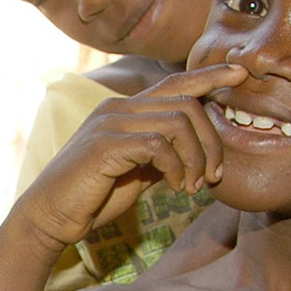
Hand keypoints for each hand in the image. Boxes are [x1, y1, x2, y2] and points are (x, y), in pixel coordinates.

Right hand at [12, 63, 245, 254]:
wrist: (49, 217)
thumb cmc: (91, 197)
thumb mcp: (135, 172)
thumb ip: (161, 156)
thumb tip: (193, 155)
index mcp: (125, 110)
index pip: (175, 82)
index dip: (209, 76)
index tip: (240, 74)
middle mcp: (118, 108)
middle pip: (186, 103)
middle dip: (212, 140)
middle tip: (214, 175)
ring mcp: (110, 123)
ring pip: (178, 122)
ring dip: (197, 157)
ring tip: (194, 186)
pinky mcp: (105, 145)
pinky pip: (158, 145)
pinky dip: (176, 167)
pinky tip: (175, 187)